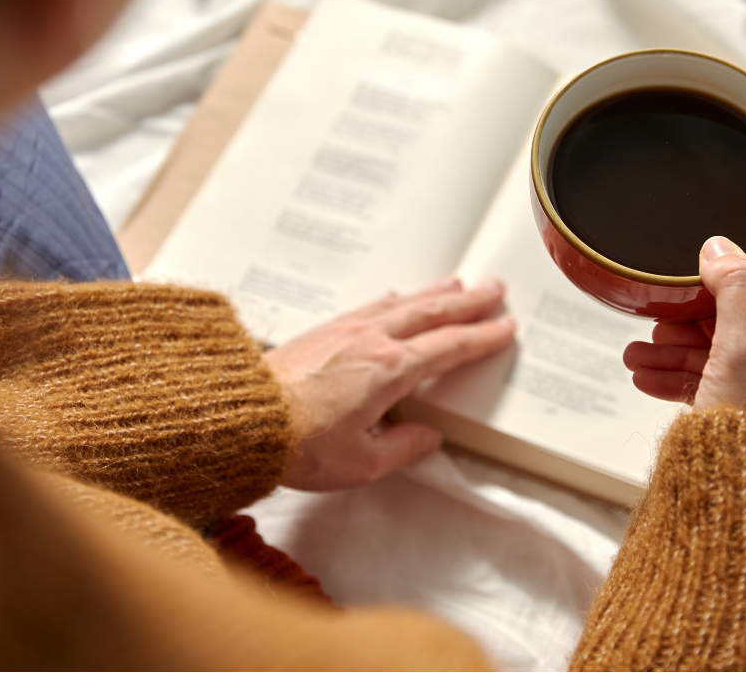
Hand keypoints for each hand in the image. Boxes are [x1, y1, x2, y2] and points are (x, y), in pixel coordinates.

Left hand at [264, 277, 514, 490]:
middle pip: (432, 313)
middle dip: (468, 302)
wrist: (241, 417)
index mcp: (389, 370)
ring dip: (434, 293)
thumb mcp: (361, 463)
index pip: (449, 348)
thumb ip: (402, 448)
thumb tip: (426, 436)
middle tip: (494, 289)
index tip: (504, 327)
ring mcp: (345, 331)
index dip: (482, 337)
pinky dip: (396, 299)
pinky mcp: (323, 331)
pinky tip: (396, 297)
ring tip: (456, 283)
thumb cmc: (295, 443)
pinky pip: (372, 305)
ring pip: (402, 303)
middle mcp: (371, 340)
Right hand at [623, 236, 745, 452]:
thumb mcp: (739, 349)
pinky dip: (698, 390)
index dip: (716, 308)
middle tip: (651, 337)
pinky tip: (653, 383)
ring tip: (637, 362)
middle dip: (689, 340)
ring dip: (683, 364)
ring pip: (736, 372)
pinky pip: (737, 399)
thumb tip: (722, 247)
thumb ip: (732, 291)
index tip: (678, 310)